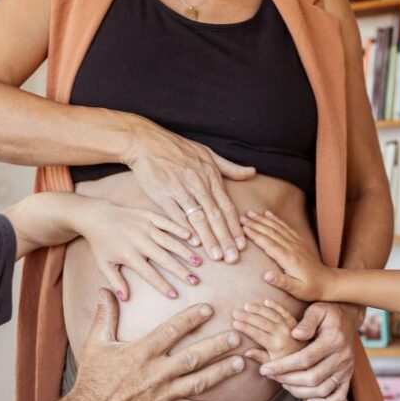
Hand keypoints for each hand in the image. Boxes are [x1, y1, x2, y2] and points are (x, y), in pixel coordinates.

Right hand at [71, 289, 243, 400]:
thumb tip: (105, 290)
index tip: (208, 309)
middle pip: (192, 357)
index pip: (171, 331)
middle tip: (237, 336)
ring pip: (198, 382)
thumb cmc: (93, 378)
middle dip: (217, 346)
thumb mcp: (95, 344)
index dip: (191, 318)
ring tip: (240, 362)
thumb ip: (105, 316)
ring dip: (221, 372)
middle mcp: (155, 373)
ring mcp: (163, 395)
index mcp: (141, 353)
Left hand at [82, 198, 201, 300]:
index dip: (162, 285)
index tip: (175, 295)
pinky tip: (192, 238)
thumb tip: (125, 299)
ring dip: (185, 252)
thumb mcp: (103, 264)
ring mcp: (145, 226)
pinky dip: (179, 229)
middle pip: (163, 258)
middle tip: (195, 281)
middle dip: (180, 270)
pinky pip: (167, 222)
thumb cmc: (101, 244)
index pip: (149, 273)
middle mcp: (139, 240)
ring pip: (169, 241)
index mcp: (128, 254)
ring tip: (198, 262)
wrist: (96, 217)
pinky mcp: (148, 215)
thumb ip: (115, 281)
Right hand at [125, 118, 255, 263]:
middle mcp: (198, 184)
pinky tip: (193, 242)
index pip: (226, 206)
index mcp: (211, 176)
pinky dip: (185, 229)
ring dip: (208, 239)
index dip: (235, 227)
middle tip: (232, 258)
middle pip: (215, 216)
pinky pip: (176, 215)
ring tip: (216, 256)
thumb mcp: (208, 153)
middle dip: (225, 238)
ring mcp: (180, 189)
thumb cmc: (179, 148)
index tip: (242, 245)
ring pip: (198, 218)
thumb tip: (252, 172)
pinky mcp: (162, 194)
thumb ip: (230, 168)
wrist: (147, 142)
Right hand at [231, 299, 306, 362]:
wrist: (310, 361)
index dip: (245, 328)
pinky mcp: (296, 323)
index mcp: (276, 346)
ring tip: (247, 305)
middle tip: (235, 312)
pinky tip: (266, 301)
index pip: (257, 334)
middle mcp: (283, 334)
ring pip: (272, 315)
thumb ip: (261, 358)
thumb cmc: (289, 366)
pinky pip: (284, 312)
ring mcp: (290, 327)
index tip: (233, 323)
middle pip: (263, 322)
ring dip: (259, 309)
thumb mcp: (274, 367)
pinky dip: (275, 306)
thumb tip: (246, 352)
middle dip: (248, 316)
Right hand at [240, 210, 333, 300]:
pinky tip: (268, 214)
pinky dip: (275, 219)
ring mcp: (296, 242)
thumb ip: (282, 282)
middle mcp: (292, 247)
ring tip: (250, 213)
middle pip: (270, 232)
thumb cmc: (310, 288)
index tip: (243, 228)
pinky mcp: (299, 241)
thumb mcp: (297, 290)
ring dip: (262, 219)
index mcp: (289, 259)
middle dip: (255, 224)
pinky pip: (285, 227)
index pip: (268, 244)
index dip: (255, 235)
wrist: (328, 282)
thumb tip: (266, 276)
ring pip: (277, 227)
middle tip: (241, 217)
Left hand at [258, 302, 360, 400]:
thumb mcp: (317, 310)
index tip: (265, 369)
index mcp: (334, 340)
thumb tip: (295, 334)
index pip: (305, 358)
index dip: (283, 366)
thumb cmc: (328, 313)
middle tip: (270, 376)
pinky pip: (338, 397)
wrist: (348, 318)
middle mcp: (342, 357)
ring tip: (283, 384)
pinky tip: (308, 400)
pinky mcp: (347, 376)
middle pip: (312, 377)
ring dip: (300, 391)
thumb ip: (307, 322)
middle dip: (287, 379)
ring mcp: (346, 369)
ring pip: (322, 390)